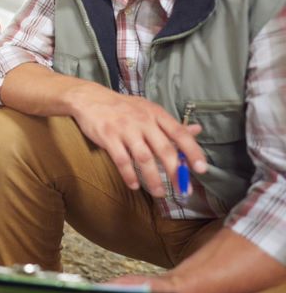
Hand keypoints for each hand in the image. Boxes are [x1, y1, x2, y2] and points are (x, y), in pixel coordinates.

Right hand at [70, 89, 205, 196]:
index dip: (192, 151)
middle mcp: (143, 121)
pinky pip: (122, 160)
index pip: (179, 133)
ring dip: (153, 179)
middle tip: (182, 190)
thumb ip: (171, 124)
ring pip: (144, 158)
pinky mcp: (108, 137)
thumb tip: (198, 130)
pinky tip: (134, 186)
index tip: (202, 169)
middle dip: (175, 172)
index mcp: (156, 114)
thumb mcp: (149, 110)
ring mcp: (125, 129)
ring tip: (160, 193)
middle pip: (164, 149)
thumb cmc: (123, 107)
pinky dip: (129, 175)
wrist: (90, 98)